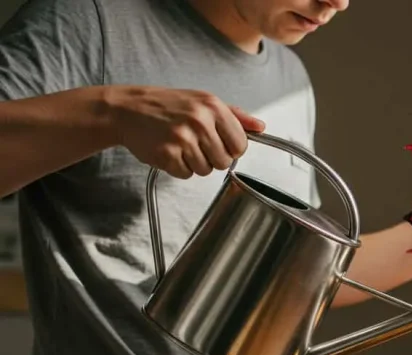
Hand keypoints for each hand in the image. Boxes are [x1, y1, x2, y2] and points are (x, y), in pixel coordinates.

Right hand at [106, 86, 265, 179]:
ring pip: (206, 170)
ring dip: (194, 163)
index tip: (219, 143)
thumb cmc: (168, 105)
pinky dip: (178, 167)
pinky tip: (169, 151)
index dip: (231, 149)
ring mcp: (182, 138)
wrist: (127, 109)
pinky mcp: (166, 154)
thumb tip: (261, 127)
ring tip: (180, 145)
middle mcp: (199, 121)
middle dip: (212, 158)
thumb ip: (235, 116)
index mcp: (213, 107)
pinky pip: (186, 174)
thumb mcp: (203, 101)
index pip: (241, 145)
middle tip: (195, 144)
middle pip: (224, 161)